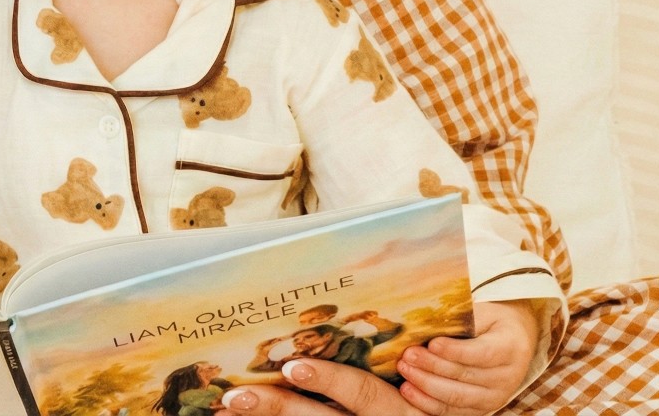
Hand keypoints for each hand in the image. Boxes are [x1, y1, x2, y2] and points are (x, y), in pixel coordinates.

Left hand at [220, 298, 540, 415]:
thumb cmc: (430, 370)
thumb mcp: (426, 355)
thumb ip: (392, 327)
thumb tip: (362, 259)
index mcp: (404, 402)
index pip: (365, 393)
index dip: (330, 383)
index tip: (293, 367)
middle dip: (281, 407)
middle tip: (239, 395)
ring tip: (228, 405)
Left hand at [394, 300, 540, 415]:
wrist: (512, 342)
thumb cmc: (491, 323)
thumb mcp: (483, 312)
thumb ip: (460, 320)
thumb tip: (424, 323)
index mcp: (509, 348)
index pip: (481, 353)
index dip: (455, 350)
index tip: (432, 343)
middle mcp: (506, 377)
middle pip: (465, 376)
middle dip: (432, 366)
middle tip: (408, 355)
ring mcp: (495, 397)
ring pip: (456, 396)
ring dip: (426, 385)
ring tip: (405, 370)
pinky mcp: (481, 409)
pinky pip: (452, 411)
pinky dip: (428, 402)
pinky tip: (409, 391)